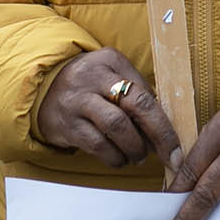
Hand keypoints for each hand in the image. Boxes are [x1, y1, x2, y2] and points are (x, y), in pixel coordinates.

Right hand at [34, 48, 182, 171]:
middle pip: (135, 105)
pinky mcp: (67, 124)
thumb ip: (137, 92)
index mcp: (110, 60)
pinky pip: (97, 145)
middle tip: (169, 156)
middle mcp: (93, 77)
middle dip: (158, 135)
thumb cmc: (90, 86)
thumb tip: (166, 126)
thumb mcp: (112, 75)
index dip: (164, 121)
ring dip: (134, 148)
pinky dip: (114, 157)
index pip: (145, 91)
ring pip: (116, 126)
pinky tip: (120, 158)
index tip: (175, 144)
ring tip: (139, 156)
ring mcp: (78, 100)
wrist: (44, 91)